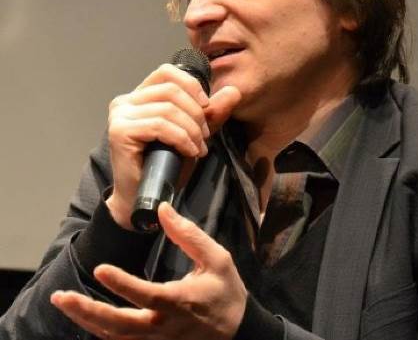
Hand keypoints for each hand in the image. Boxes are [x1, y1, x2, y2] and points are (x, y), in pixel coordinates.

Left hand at [51, 203, 247, 339]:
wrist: (238, 330)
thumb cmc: (226, 292)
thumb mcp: (217, 258)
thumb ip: (189, 234)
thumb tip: (164, 209)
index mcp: (180, 301)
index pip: (146, 294)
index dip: (122, 283)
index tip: (100, 268)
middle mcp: (164, 325)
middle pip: (120, 325)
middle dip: (87, 311)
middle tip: (61, 297)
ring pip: (115, 337)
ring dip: (86, 321)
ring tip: (64, 302)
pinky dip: (100, 331)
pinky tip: (85, 317)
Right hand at [105, 64, 240, 228]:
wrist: (145, 197)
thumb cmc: (166, 166)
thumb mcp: (194, 134)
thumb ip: (211, 114)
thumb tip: (234, 91)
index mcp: (140, 96)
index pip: (167, 72)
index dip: (191, 85)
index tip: (206, 107)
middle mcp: (125, 101)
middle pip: (171, 90)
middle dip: (196, 113)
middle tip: (204, 136)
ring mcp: (120, 115)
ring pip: (168, 109)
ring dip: (191, 130)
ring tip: (198, 148)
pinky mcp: (120, 131)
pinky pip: (160, 126)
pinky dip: (181, 138)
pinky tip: (189, 152)